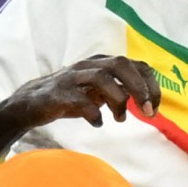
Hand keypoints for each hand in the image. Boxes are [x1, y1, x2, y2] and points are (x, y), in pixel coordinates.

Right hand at [12, 55, 160, 127]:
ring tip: (120, 119)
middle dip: (139, 87)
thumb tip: (147, 99)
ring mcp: (73, 78)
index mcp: (102, 63)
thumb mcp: (99, 91)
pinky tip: (98, 123)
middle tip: (147, 111)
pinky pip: (81, 101)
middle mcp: (89, 66)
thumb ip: (120, 90)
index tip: (155, 107)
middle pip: (120, 64)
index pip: (135, 64)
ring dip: (117, 100)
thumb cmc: (71, 96)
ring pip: (102, 78)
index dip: (150, 84)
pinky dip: (94, 114)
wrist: (32, 103)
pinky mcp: (59, 94)